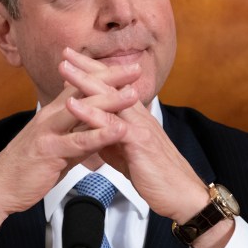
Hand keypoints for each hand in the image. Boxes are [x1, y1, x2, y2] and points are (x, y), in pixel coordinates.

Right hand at [0, 50, 140, 247]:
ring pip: (83, 112)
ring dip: (110, 101)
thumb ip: (76, 134)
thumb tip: (97, 131)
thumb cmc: (28, 167)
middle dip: (111, 79)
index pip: (81, 86)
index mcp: (53, 113)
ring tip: (134, 94)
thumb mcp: (57, 145)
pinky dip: (99, 135)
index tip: (127, 68)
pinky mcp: (49, 151)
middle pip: (84, 90)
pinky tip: (117, 129)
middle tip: (136, 68)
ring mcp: (48, 132)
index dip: (104, 76)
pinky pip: (78, 142)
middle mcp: (50, 116)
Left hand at [59, 49, 209, 222]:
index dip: (94, 73)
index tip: (74, 60)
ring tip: (64, 68)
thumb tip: (96, 134)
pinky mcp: (138, 142)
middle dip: (87, 67)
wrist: (183, 196)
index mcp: (136, 118)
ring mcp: (139, 126)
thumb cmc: (158, 176)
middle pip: (110, 84)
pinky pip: (110, 124)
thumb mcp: (129, 155)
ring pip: (109, 98)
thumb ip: (112, 140)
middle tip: (66, 51)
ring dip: (84, 81)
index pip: (113, 88)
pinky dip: (90, 113)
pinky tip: (73, 105)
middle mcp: (139, 116)